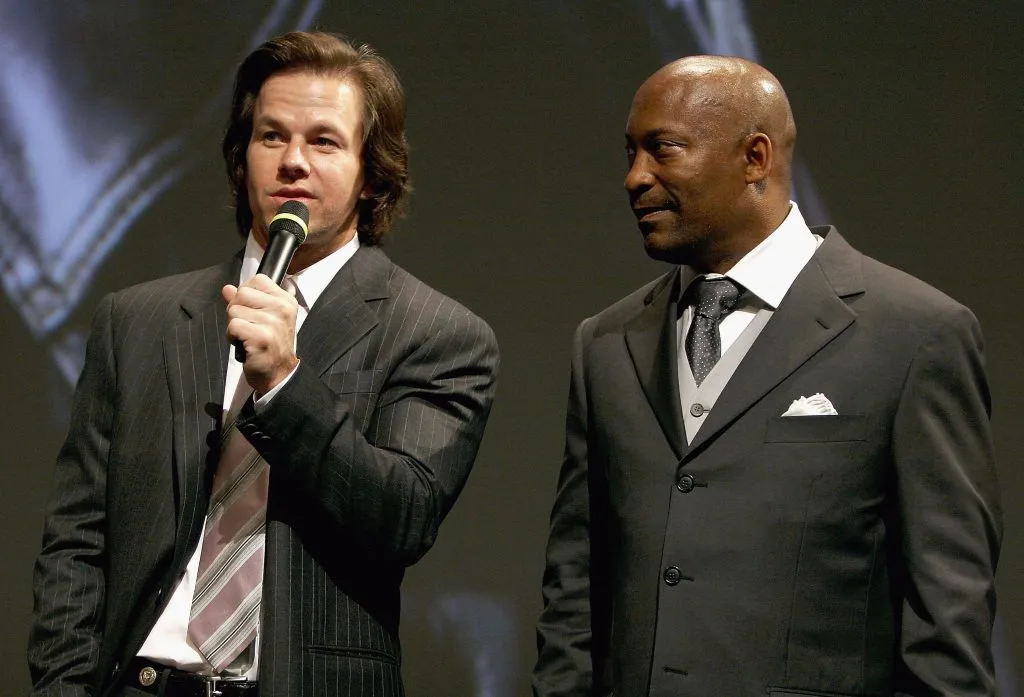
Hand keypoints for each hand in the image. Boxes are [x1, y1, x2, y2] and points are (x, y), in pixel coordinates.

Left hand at [223, 274, 298, 394]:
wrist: (278, 374)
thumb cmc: (270, 346)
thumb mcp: (264, 318)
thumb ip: (246, 301)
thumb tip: (227, 289)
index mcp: (286, 300)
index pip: (257, 280)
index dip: (246, 294)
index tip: (251, 310)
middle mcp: (282, 308)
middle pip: (242, 293)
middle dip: (236, 310)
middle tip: (247, 326)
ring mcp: (273, 322)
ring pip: (234, 310)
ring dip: (234, 325)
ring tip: (247, 336)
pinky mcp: (261, 337)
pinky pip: (233, 326)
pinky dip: (232, 337)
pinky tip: (244, 344)